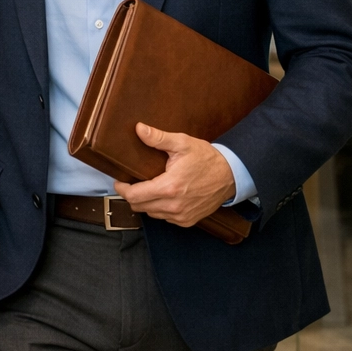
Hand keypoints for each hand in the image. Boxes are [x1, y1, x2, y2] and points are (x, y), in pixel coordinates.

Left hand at [112, 123, 236, 227]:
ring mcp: (181, 215)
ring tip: (148, 188)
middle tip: (132, 183)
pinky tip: (163, 197)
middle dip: (132, 195)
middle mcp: (174, 205)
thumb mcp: (182, 143)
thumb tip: (139, 129)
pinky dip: (159, 209)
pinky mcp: (188, 221)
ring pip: (151, 214)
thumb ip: (158, 138)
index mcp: (169, 187)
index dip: (122, 189)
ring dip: (145, 203)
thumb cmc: (207, 159)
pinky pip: (165, 218)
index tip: (120, 182)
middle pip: (139, 207)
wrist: (232, 175)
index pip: (134, 196)